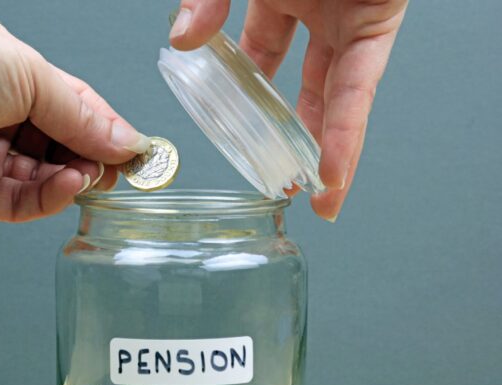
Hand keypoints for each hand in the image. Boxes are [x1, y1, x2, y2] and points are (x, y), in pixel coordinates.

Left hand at [0, 0, 148, 221]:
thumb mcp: (30, 74)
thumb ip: (80, 114)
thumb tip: (125, 140)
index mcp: (13, 85)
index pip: (72, 116)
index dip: (106, 133)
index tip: (138, 150)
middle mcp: (0, 124)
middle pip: (62, 152)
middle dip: (94, 160)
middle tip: (123, 167)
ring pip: (45, 183)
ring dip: (75, 180)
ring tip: (93, 173)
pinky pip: (19, 204)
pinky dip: (49, 198)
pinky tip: (68, 184)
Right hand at [170, 0, 407, 220]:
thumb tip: (180, 42)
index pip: (260, 59)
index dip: (246, 100)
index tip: (236, 139)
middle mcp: (317, 10)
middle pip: (300, 86)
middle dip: (288, 135)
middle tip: (278, 178)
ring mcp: (349, 16)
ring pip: (335, 95)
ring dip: (325, 149)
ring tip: (312, 195)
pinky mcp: (377, 20)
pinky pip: (358, 86)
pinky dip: (345, 130)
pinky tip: (331, 171)